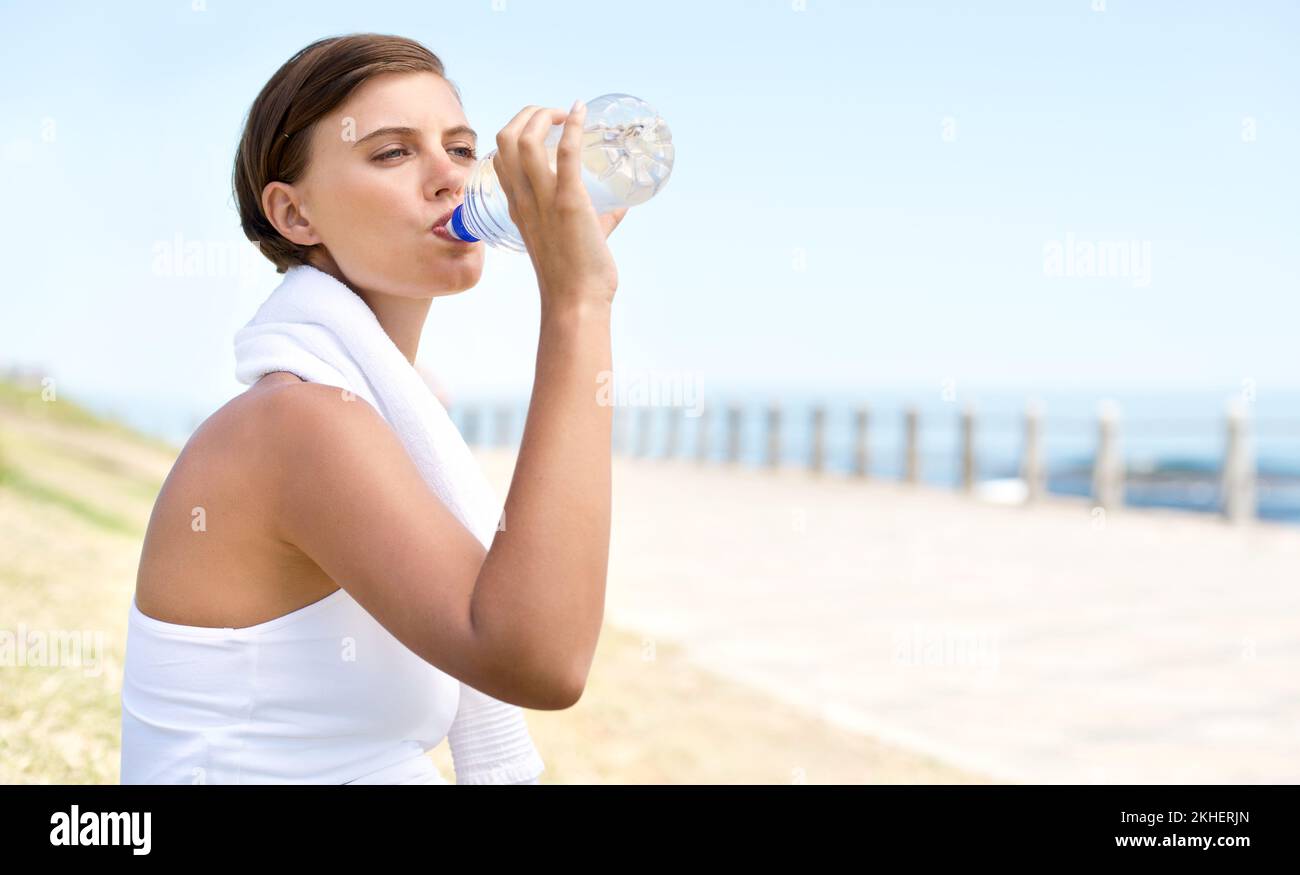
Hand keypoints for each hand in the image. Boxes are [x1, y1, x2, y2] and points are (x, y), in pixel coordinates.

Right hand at [491, 102, 625, 308]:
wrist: (576, 301)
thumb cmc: (575, 278)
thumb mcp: (576, 240)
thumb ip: (598, 221)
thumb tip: (620, 208)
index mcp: (518, 207)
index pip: (501, 157)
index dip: (517, 132)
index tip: (545, 129)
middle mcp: (524, 199)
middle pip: (505, 138)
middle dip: (527, 115)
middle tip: (555, 116)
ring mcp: (543, 199)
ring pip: (524, 139)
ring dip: (544, 115)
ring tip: (565, 113)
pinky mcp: (568, 202)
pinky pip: (565, 154)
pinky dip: (573, 127)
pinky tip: (581, 111)